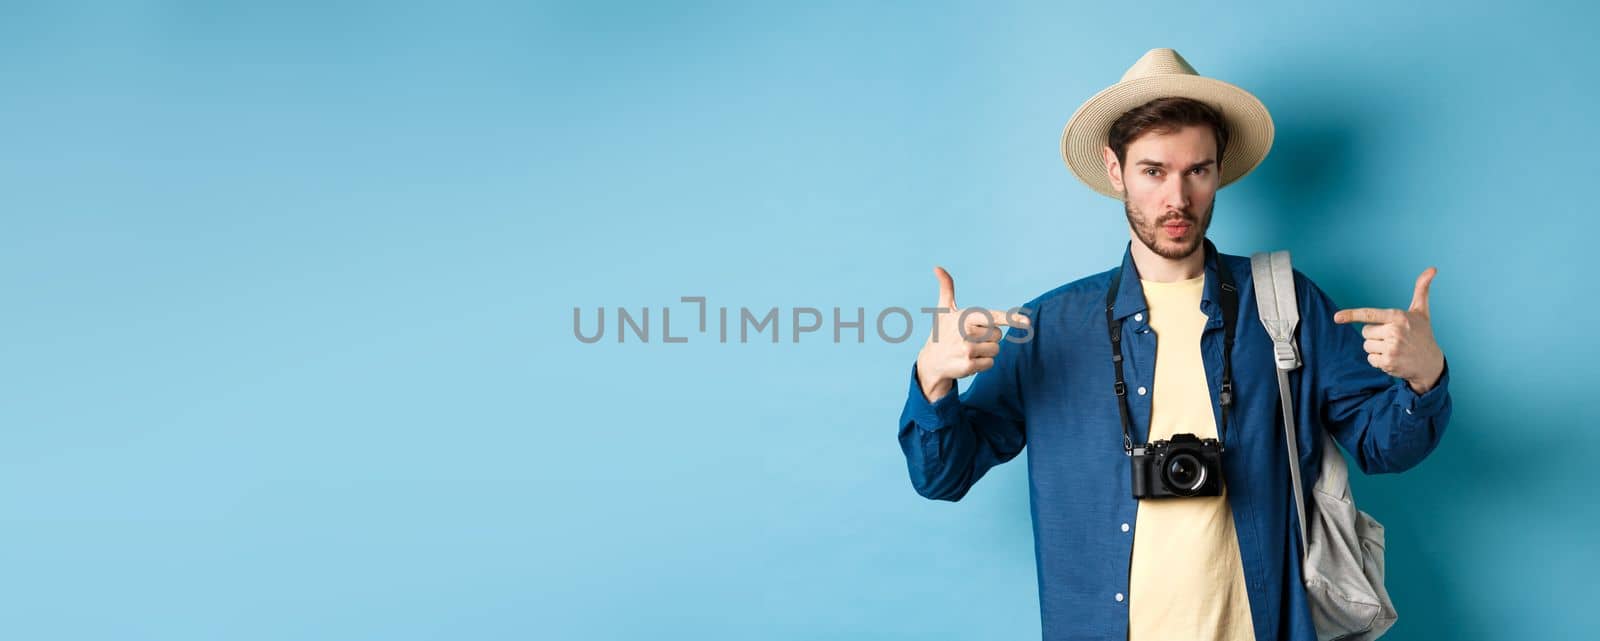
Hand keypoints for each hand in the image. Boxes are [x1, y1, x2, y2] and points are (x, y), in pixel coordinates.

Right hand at [915, 266, 1030, 402]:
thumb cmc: (942, 332)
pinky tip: (967, 361)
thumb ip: (946, 287)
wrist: (931, 361)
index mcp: (965, 316)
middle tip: (969, 339)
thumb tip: (937, 267)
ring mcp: (967, 350)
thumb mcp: (944, 310)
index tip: (1027, 322)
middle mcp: (966, 332)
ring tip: (968, 351)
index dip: (1012, 319)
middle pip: (998, 335)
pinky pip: (990, 363)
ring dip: (986, 352)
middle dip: (988, 338)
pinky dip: (982, 364)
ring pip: (996, 350)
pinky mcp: (968, 366)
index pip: (993, 317)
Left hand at [1333, 267, 1445, 393]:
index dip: (1352, 315)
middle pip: (1365, 332)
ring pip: (1366, 346)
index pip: (1370, 314)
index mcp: (1399, 317)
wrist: (1431, 363)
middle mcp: (1394, 332)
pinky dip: (1378, 360)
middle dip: (1375, 335)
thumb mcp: (1421, 312)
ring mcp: (1392, 348)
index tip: (1337, 318)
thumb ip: (1421, 289)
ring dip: (1376, 348)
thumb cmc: (1422, 334)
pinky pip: (1370, 359)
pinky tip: (1394, 359)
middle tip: (1394, 338)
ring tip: (1395, 348)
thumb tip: (1432, 268)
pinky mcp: (1388, 363)